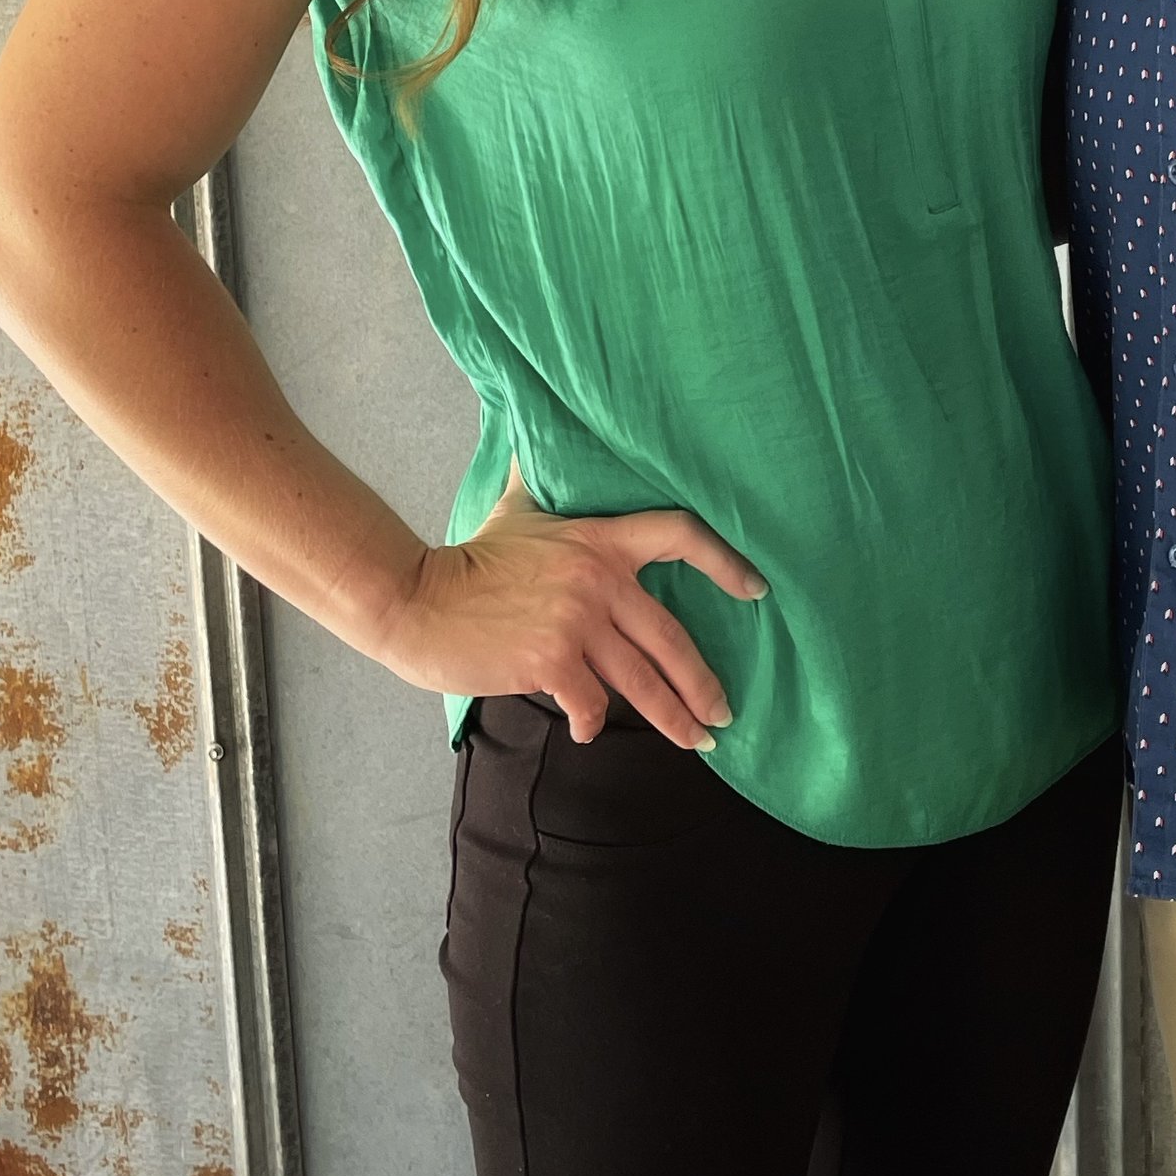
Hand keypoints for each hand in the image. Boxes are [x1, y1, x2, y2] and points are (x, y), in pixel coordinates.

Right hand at [378, 467, 765, 749]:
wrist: (417, 600)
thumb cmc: (470, 559)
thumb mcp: (516, 508)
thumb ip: (541, 480)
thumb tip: (536, 435)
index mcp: (598, 539)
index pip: (679, 535)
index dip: (725, 561)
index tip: (757, 589)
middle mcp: (597, 580)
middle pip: (671, 636)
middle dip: (703, 683)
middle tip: (725, 713)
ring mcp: (576, 623)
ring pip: (641, 679)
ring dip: (674, 717)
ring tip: (697, 740)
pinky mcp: (550, 662)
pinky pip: (592, 703)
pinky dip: (595, 722)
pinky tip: (591, 731)